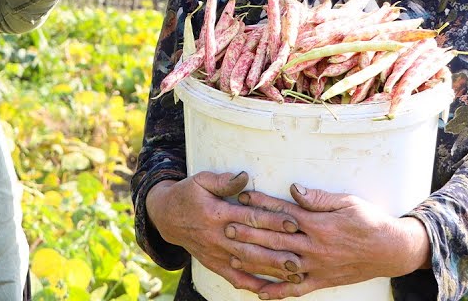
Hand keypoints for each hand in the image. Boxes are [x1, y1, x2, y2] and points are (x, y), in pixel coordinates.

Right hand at [145, 172, 305, 293]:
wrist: (166, 217)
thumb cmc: (187, 195)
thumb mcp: (200, 181)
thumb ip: (223, 181)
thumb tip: (244, 177)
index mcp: (217, 213)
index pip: (250, 218)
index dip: (272, 220)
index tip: (293, 222)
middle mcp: (218, 236)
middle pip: (252, 245)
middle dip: (277, 250)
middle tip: (301, 254)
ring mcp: (216, 253)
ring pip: (247, 264)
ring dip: (270, 269)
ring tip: (293, 273)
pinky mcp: (213, 264)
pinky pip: (234, 278)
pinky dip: (251, 285)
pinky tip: (269, 290)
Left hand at [236, 184, 431, 299]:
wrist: (392, 250)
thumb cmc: (370, 222)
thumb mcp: (348, 202)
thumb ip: (318, 198)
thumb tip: (294, 189)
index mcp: (319, 224)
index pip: (283, 212)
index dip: (261, 203)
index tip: (243, 197)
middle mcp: (315, 247)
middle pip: (275, 239)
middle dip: (249, 233)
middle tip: (227, 227)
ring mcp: (317, 267)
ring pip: (279, 265)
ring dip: (255, 261)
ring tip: (233, 257)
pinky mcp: (322, 281)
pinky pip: (296, 289)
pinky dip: (277, 292)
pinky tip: (259, 292)